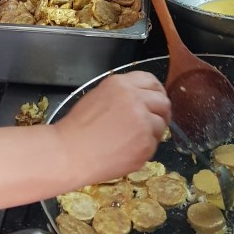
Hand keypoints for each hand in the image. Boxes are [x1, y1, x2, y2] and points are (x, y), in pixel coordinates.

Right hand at [54, 72, 170, 183]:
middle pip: (163, 101)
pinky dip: (145, 149)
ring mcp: (143, 121)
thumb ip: (122, 94)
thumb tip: (142, 100)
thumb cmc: (78, 128)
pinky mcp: (145, 143)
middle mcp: (135, 99)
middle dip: (161, 112)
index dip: (156, 92)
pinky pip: (154, 144)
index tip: (156, 100)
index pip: (151, 81)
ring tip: (134, 140)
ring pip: (160, 124)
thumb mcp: (98, 96)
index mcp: (121, 84)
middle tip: (154, 122)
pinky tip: (128, 150)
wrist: (70, 152)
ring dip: (153, 132)